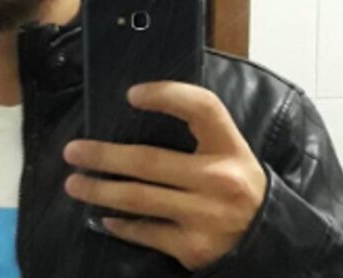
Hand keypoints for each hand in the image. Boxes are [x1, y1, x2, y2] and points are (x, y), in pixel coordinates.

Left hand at [62, 81, 266, 270]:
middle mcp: (219, 180)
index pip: (202, 108)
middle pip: (148, 161)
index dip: (167, 95)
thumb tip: (136, 112)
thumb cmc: (237, 186)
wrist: (269, 240)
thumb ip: (196, 134)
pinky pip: (145, 232)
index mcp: (230, 148)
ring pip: (138, 198)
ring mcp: (205, 216)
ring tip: (74, 183)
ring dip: (99, 190)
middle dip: (103, 156)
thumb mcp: (230, 153)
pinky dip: (121, 225)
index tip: (131, 94)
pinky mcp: (193, 247)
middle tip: (73, 151)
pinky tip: (105, 218)